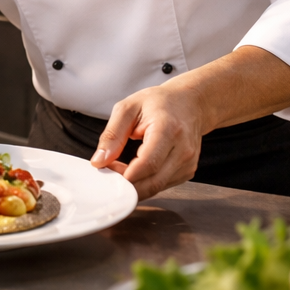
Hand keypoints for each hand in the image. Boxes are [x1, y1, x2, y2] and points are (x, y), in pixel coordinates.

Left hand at [91, 84, 208, 200]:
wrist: (190, 103)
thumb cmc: (159, 103)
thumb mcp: (127, 109)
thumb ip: (112, 135)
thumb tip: (99, 161)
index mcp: (168, 129)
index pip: (148, 163)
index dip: (125, 174)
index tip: (106, 170)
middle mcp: (183, 149)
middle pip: (153, 182)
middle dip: (126, 185)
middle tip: (109, 173)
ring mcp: (188, 163)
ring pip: (157, 187)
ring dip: (135, 185)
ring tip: (121, 167)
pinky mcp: (188, 171)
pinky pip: (163, 185)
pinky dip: (146, 182)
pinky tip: (136, 169)